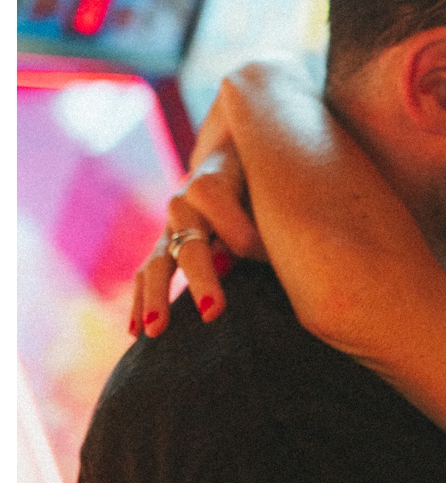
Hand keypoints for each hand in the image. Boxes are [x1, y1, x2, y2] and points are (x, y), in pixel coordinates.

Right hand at [131, 138, 267, 338]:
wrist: (232, 149)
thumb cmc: (260, 172)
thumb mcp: (262, 183)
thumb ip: (254, 218)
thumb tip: (226, 261)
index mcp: (213, 181)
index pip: (228, 218)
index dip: (251, 244)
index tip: (271, 262)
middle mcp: (183, 203)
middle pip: (190, 244)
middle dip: (202, 279)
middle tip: (212, 313)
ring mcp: (170, 227)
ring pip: (157, 264)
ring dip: (158, 297)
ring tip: (156, 331)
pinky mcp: (164, 245)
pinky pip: (145, 275)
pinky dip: (141, 302)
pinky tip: (137, 333)